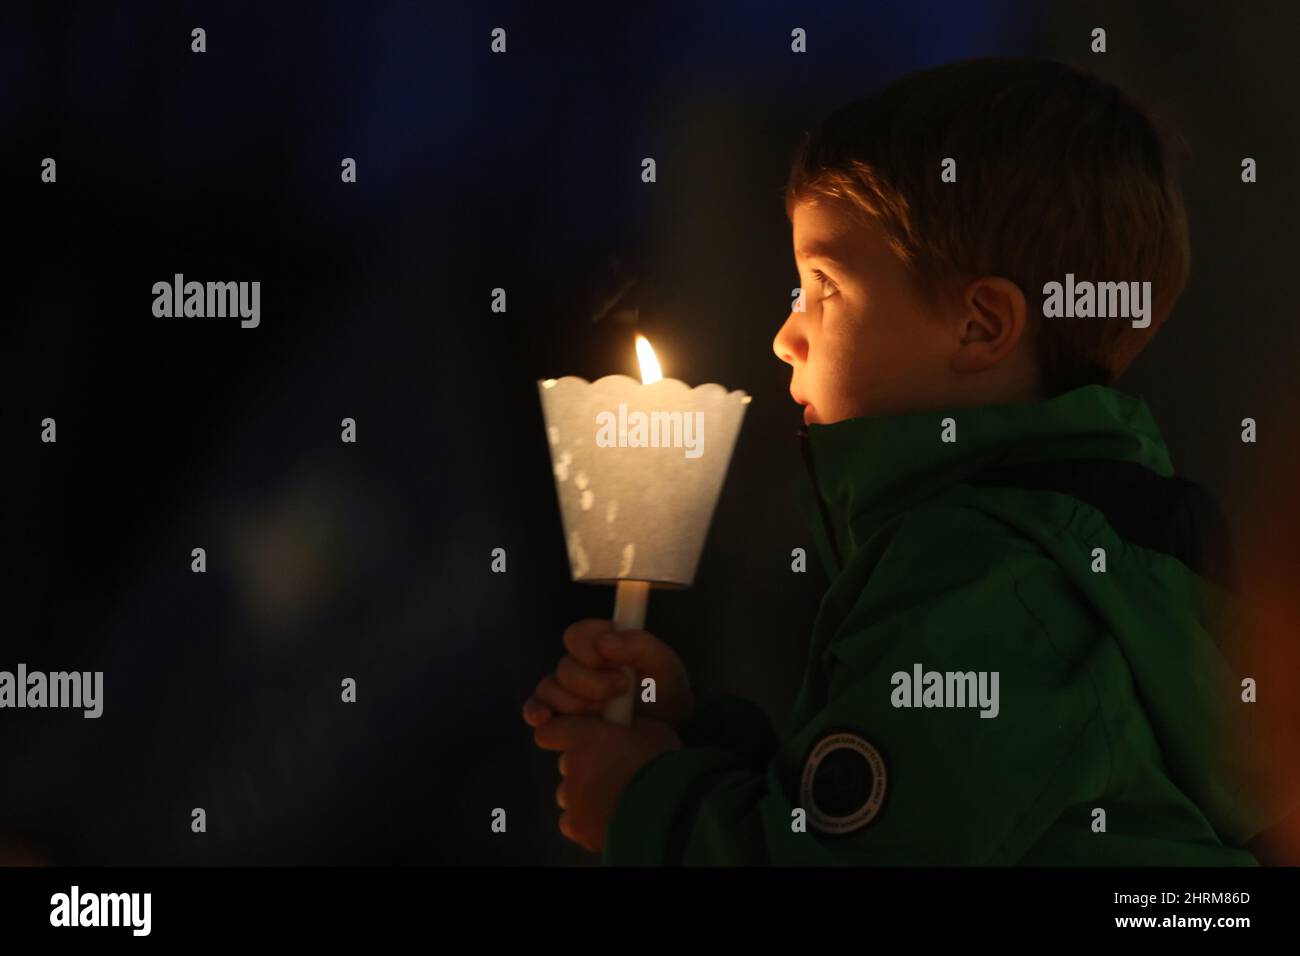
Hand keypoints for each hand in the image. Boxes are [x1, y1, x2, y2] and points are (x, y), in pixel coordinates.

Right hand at [521, 619, 695, 728]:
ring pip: (549, 689)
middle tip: (620, 691)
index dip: (589, 649)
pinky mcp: (558, 717)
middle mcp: (580, 665)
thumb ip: (640, 646)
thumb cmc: (667, 697)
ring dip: (576, 704)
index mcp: (602, 644)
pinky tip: (545, 718)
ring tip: (605, 715)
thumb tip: (604, 642)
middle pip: (564, 667)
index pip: (576, 635)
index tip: (614, 664)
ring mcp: (566, 692)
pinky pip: (535, 708)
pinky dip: (537, 711)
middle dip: (591, 683)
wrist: (668, 738)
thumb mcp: (666, 668)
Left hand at [532, 713, 682, 852]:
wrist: (672, 808)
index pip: (548, 732)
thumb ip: (625, 726)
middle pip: (567, 765)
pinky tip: (612, 817)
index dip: (561, 735)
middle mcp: (572, 765)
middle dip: (584, 768)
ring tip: (618, 799)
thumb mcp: (651, 731)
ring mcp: (572, 798)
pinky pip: (573, 822)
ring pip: (570, 795)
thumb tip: (619, 723)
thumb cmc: (666, 764)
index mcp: (585, 736)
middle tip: (614, 774)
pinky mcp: (578, 827)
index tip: (578, 740)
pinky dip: (587, 821)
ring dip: (586, 795)